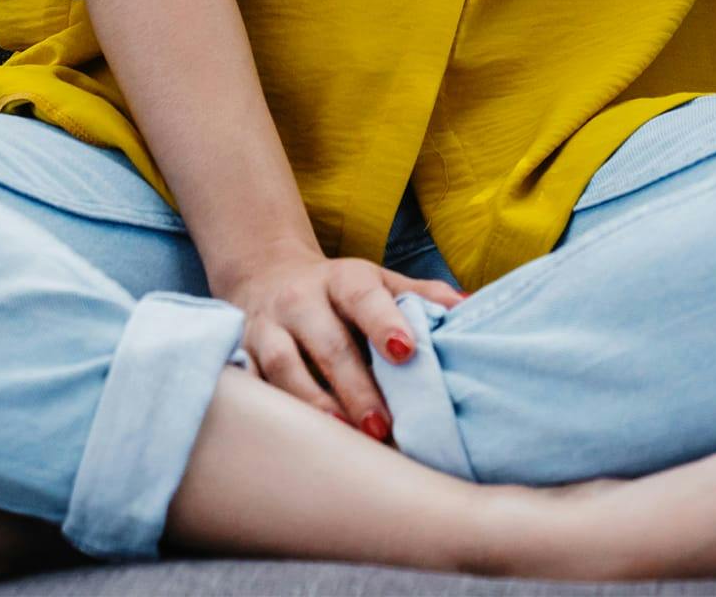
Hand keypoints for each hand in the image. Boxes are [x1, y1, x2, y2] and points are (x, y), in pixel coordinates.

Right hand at [218, 247, 467, 445]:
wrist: (265, 275)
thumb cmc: (340, 292)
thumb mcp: (378, 281)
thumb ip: (421, 295)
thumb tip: (473, 308)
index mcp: (343, 279)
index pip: (364, 297)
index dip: (384, 322)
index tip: (406, 351)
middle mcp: (301, 299)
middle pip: (328, 344)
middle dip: (356, 388)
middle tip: (384, 426)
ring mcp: (267, 328)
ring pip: (285, 368)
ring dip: (314, 405)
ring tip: (341, 436)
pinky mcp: (242, 355)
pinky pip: (253, 386)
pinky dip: (272, 411)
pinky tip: (293, 439)